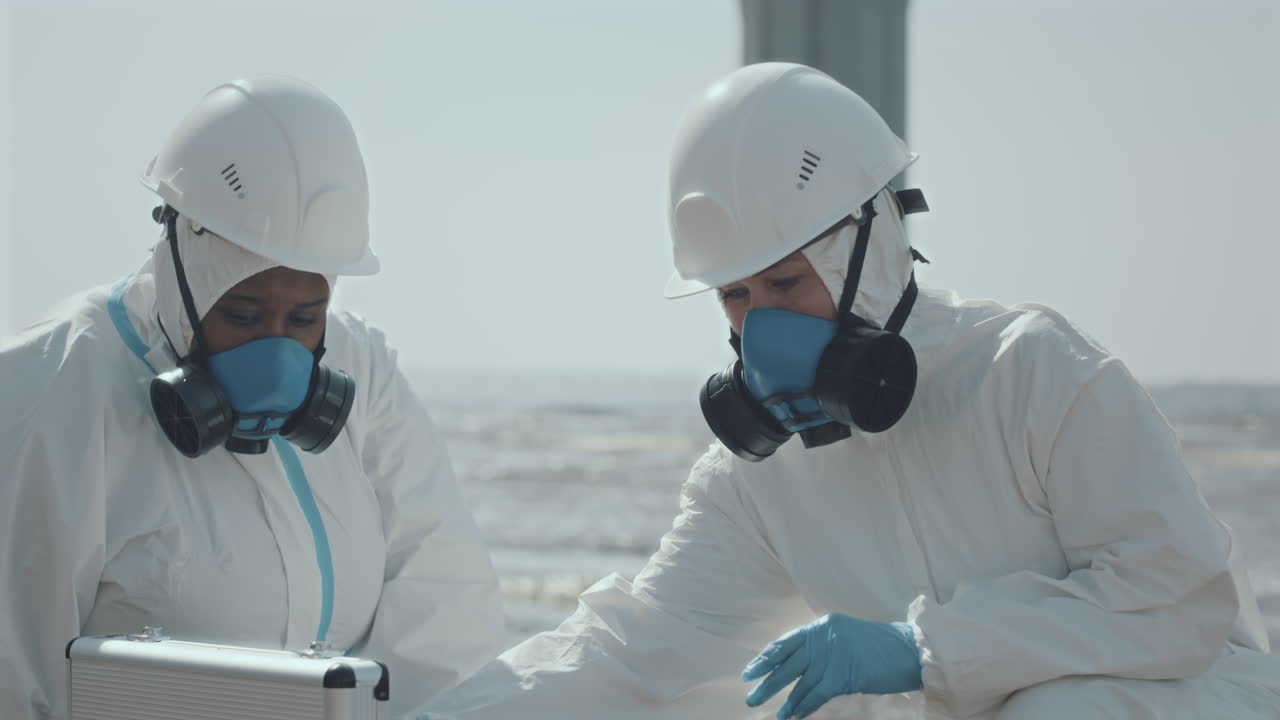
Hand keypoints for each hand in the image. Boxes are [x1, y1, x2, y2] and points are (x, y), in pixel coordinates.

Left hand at [742, 613, 921, 718]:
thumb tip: (801, 667)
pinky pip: (816, 695)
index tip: (750, 671)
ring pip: (798, 682)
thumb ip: (824, 647)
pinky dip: (803, 707)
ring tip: (773, 713)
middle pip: (786, 663)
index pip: (785, 642)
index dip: (765, 659)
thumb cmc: (882, 647)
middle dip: (767, 681)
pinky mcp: (841, 675)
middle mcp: (823, 637)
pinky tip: (792, 716)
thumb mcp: (847, 638)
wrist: (910, 650)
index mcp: (822, 625)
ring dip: (785, 701)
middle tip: (751, 696)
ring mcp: (831, 655)